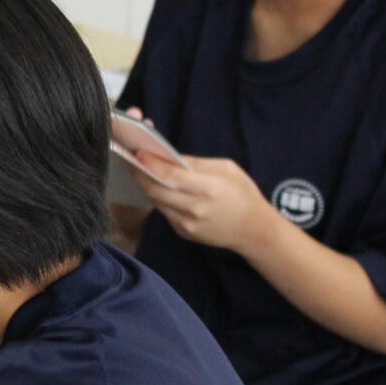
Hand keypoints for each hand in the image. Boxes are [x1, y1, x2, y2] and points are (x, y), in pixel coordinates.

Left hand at [133, 154, 279, 254]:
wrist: (254, 230)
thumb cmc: (243, 194)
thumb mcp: (227, 169)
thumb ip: (197, 163)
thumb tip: (170, 158)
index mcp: (208, 189)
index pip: (170, 176)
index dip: (150, 163)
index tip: (138, 151)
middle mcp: (195, 209)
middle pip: (156, 190)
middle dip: (140, 173)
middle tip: (131, 159)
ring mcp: (187, 224)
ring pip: (157, 202)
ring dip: (147, 185)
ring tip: (140, 170)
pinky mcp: (184, 233)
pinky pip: (165, 212)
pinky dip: (159, 198)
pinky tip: (158, 187)